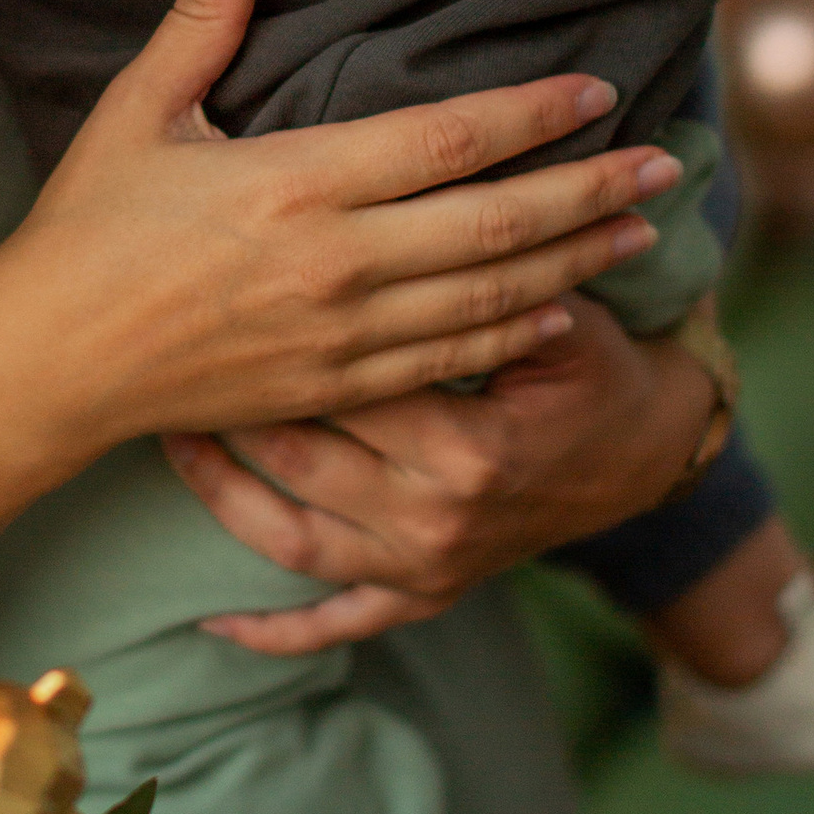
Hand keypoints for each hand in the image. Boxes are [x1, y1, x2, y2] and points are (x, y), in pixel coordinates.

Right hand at [0, 0, 680, 593]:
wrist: (50, 363)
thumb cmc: (88, 229)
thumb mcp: (138, 112)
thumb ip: (200, 19)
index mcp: (297, 182)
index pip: (450, 142)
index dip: (535, 114)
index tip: (599, 89)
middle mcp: (336, 262)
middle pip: (498, 225)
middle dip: (591, 191)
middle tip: (667, 164)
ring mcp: (342, 336)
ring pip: (492, 300)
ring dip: (576, 263)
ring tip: (639, 231)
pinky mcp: (334, 388)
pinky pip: (449, 361)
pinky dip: (516, 336)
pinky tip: (563, 314)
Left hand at [175, 298, 717, 651]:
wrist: (645, 455)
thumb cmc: (593, 366)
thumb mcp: (565, 315)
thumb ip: (498, 267)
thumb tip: (433, 180)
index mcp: (466, 449)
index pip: (343, 384)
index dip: (276, 335)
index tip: (214, 290)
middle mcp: (435, 521)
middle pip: (299, 456)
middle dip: (230, 401)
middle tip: (170, 344)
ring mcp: (423, 569)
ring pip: (289, 540)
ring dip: (220, 492)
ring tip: (167, 433)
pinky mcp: (421, 597)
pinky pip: (333, 624)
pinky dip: (273, 632)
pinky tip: (210, 621)